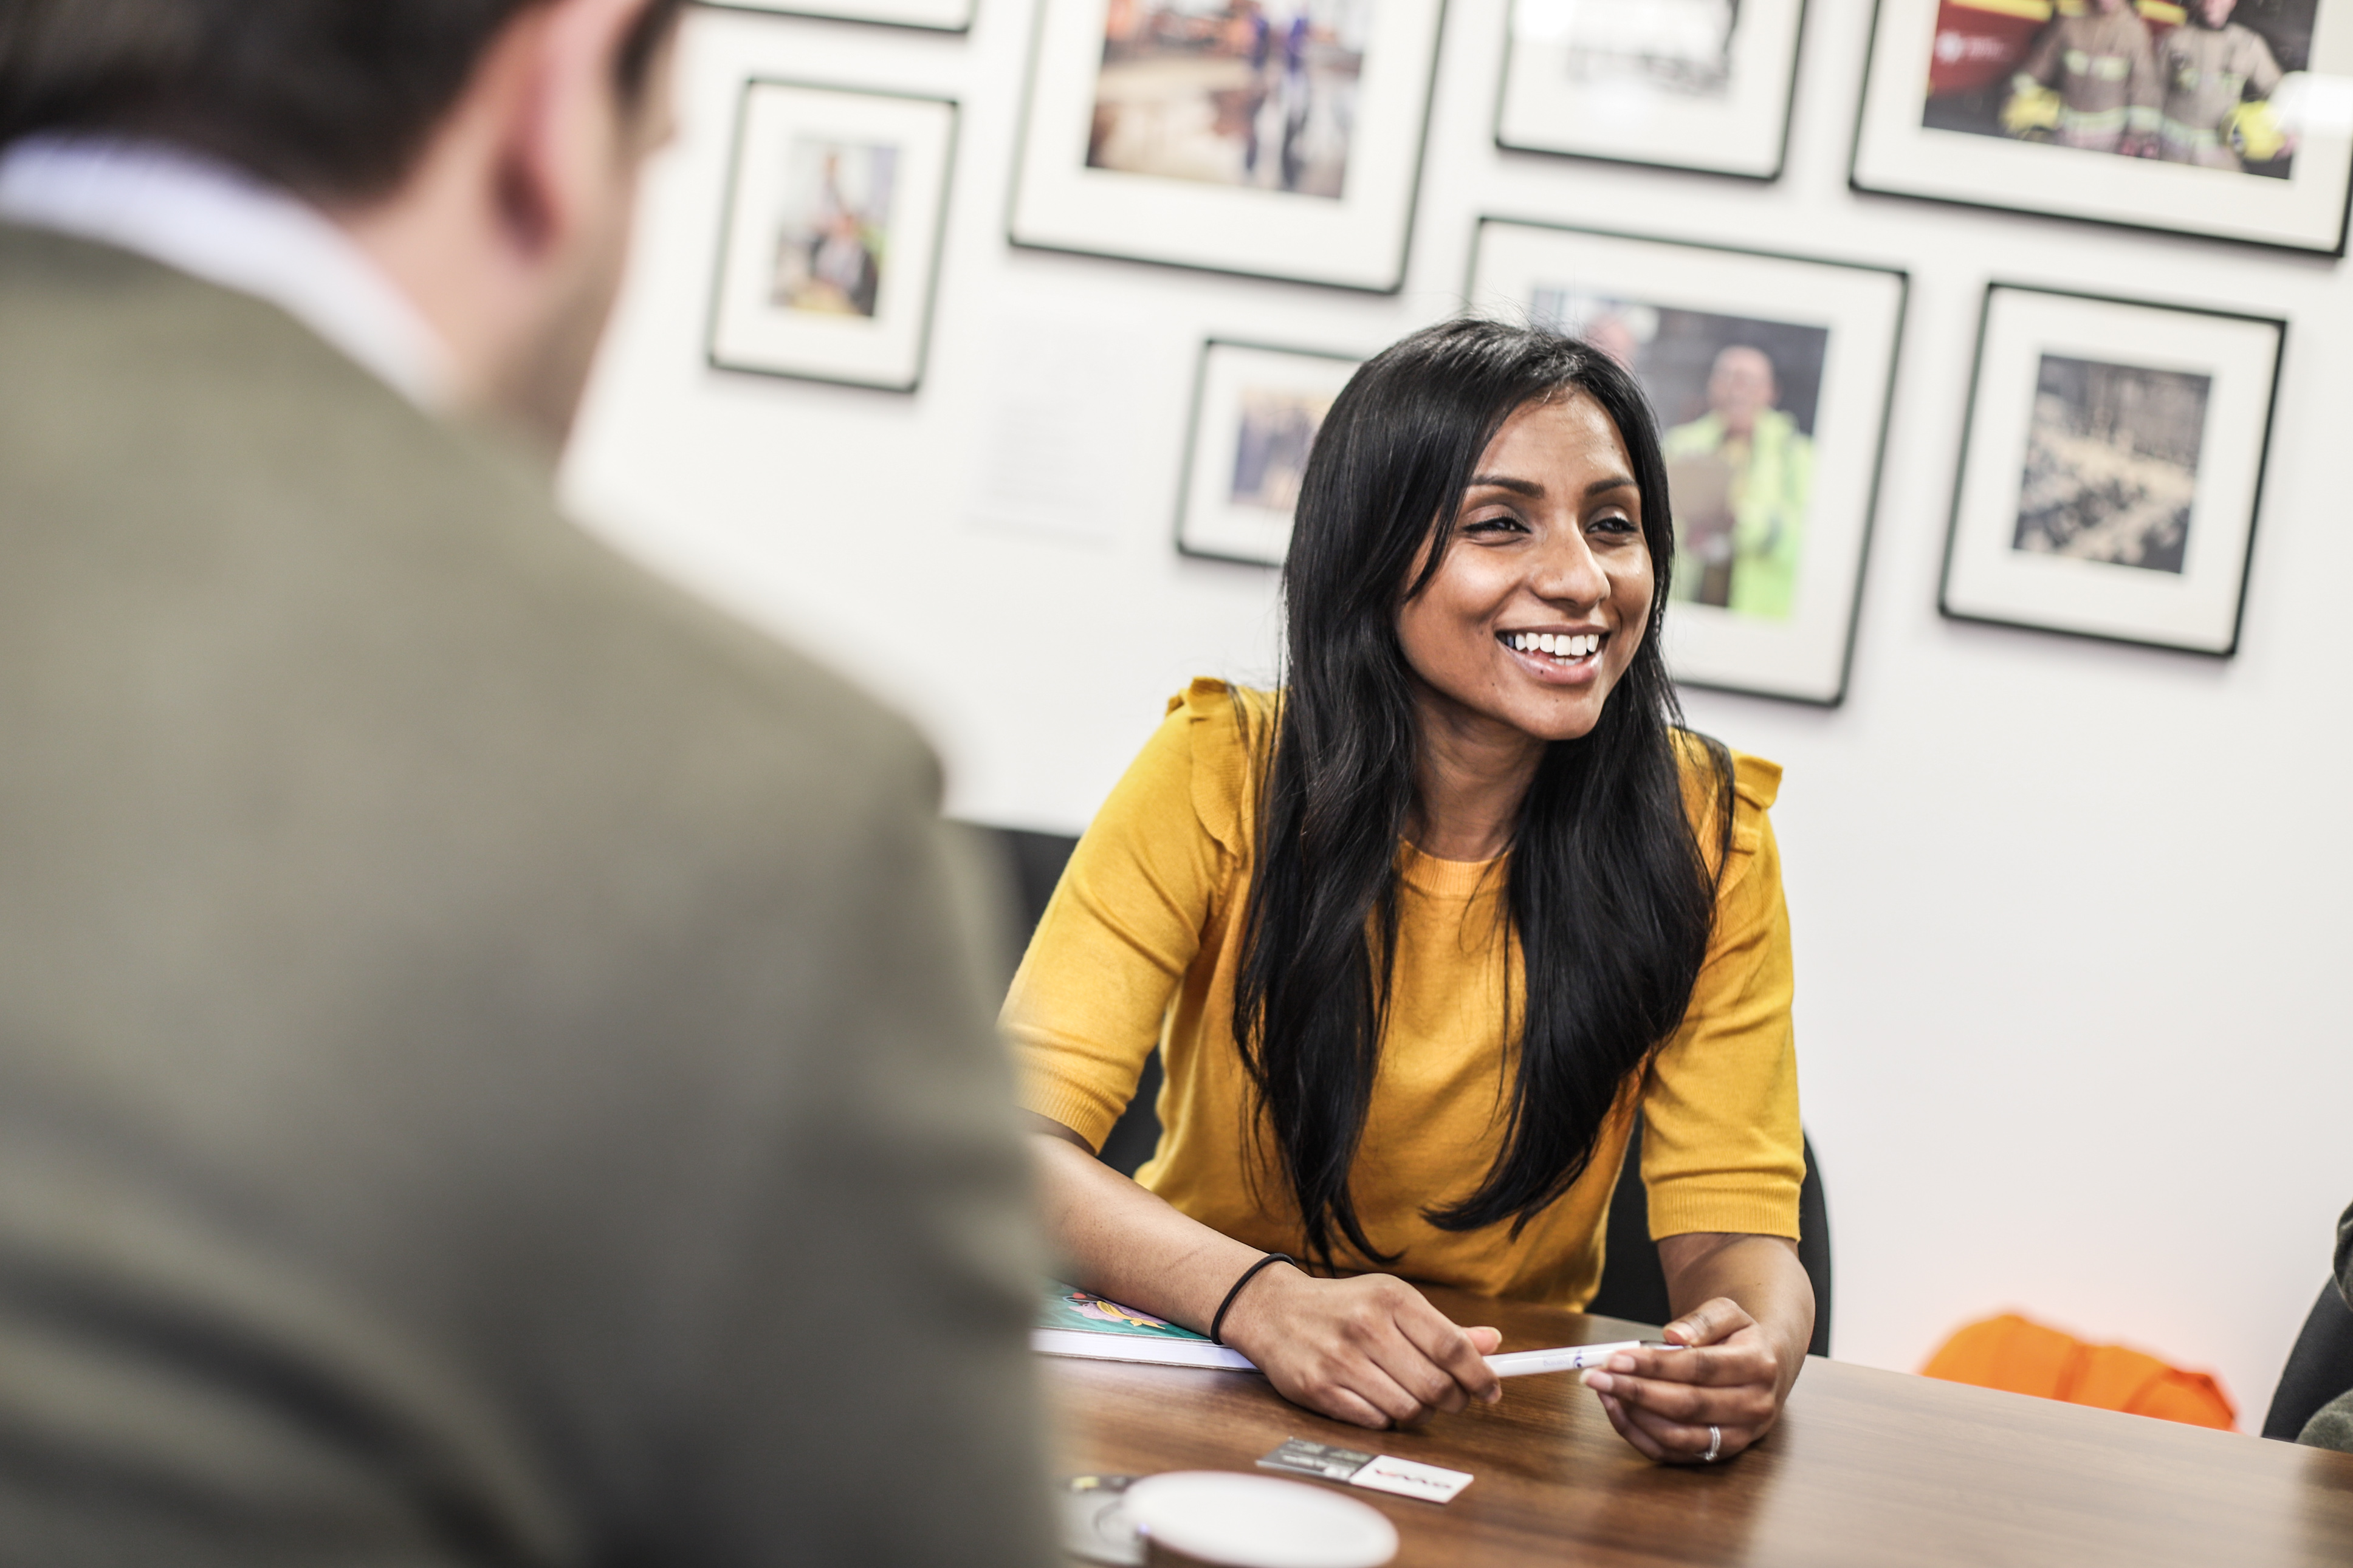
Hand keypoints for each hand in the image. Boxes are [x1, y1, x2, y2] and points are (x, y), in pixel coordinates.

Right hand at [1218, 1267, 1502, 1429]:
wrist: (1273, 1310)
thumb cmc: (1343, 1307)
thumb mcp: (1392, 1302)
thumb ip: (1442, 1328)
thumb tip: (1491, 1344)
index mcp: (1391, 1298)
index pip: (1452, 1346)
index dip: (1480, 1375)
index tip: (1491, 1390)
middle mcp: (1366, 1327)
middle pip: (1436, 1385)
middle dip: (1453, 1400)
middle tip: (1452, 1398)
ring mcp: (1340, 1360)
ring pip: (1408, 1409)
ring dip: (1419, 1412)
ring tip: (1412, 1398)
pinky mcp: (1319, 1389)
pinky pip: (1376, 1421)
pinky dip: (1387, 1418)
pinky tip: (1380, 1400)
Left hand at [1580, 1298, 1784, 1463]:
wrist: (1764, 1369)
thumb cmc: (1739, 1338)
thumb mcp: (1729, 1313)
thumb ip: (1703, 1320)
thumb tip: (1673, 1334)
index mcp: (1758, 1366)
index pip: (1699, 1368)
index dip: (1655, 1365)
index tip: (1616, 1357)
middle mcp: (1753, 1408)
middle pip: (1687, 1405)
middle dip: (1636, 1391)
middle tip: (1595, 1376)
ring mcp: (1738, 1437)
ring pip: (1678, 1436)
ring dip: (1633, 1415)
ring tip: (1603, 1389)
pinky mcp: (1718, 1454)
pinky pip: (1671, 1454)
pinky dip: (1638, 1434)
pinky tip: (1615, 1408)